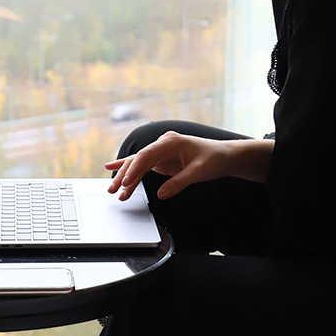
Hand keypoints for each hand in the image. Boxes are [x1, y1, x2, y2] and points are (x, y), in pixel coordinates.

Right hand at [105, 131, 233, 201]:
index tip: (127, 182)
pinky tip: (113, 167)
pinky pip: (142, 165)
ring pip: (138, 164)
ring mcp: (160, 152)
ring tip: (114, 190)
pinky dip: (129, 168)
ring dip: (126, 177)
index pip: (147, 154)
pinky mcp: (161, 160)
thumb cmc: (213, 159)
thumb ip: (179, 182)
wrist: (223, 156)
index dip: (135, 168)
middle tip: (115, 190)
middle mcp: (162, 144)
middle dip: (125, 175)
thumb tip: (161, 194)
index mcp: (171, 141)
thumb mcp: (199, 172)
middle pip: (139, 159)